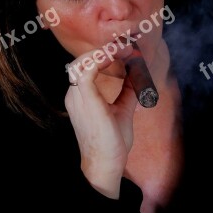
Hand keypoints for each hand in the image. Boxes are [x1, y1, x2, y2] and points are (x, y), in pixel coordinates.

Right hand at [64, 44, 137, 198]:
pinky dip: (100, 60)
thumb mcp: (122, 110)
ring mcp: (77, 97)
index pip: (87, 66)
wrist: (106, 164)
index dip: (105, 55)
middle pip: (82, 61)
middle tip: (126, 48)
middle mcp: (75, 95)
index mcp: (81, 97)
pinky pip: (86, 71)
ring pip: (81, 62)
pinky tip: (115, 57)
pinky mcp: (86, 101)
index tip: (126, 51)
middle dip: (104, 50)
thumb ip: (127, 91)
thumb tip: (137, 74)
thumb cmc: (112, 142)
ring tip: (123, 50)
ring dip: (102, 52)